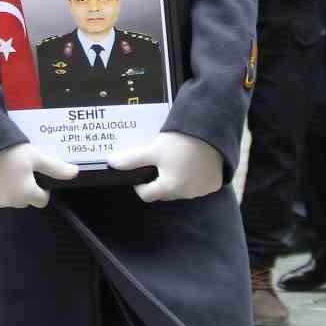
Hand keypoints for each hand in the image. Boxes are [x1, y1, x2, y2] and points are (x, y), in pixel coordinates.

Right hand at [0, 143, 78, 208]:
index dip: (41, 189)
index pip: (41, 200)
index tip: (35, 176)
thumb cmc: (8, 151)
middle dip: (23, 189)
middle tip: (17, 169)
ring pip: (6, 199)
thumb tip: (75, 173)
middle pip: (23, 200)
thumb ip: (55, 167)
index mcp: (27, 193)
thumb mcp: (34, 156)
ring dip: (7, 189)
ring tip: (1, 169)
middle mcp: (11, 202)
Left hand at [108, 132, 222, 202]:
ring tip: (177, 160)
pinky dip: (194, 177)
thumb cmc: (181, 141)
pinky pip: (199, 185)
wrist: (211, 131)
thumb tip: (112, 164)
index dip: (140, 184)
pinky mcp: (213, 184)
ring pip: (182, 189)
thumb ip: (132, 160)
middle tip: (159, 162)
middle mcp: (186, 194)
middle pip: (164, 192)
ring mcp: (201, 190)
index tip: (142, 171)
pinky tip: (192, 162)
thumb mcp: (153, 150)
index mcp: (169, 188)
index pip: (146, 195)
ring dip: (177, 179)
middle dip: (159, 181)